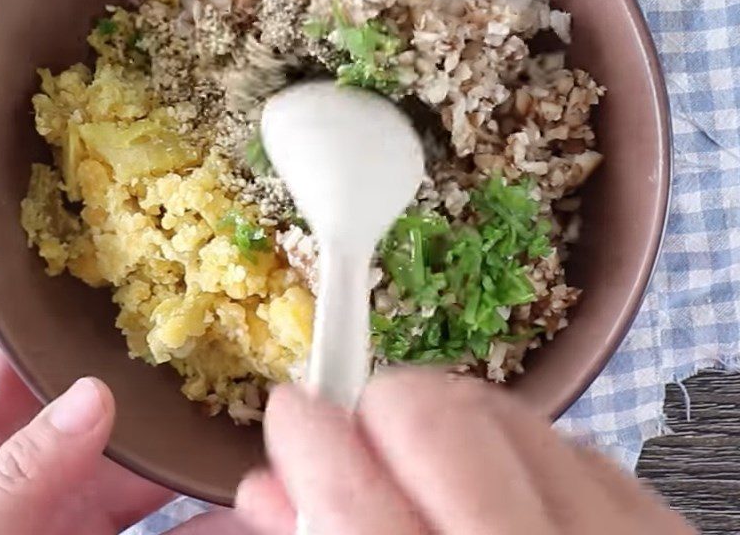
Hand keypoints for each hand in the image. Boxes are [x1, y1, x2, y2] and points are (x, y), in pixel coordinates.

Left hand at [0, 165, 252, 534]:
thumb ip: (9, 488)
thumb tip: (91, 409)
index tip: (1, 173)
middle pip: (42, 345)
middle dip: (95, 297)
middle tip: (153, 242)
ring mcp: (41, 488)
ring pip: (114, 419)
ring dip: (166, 397)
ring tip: (226, 349)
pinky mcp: (84, 527)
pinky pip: (150, 496)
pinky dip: (196, 489)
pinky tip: (247, 479)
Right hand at [237, 369, 697, 534]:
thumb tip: (270, 485)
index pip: (349, 492)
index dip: (305, 432)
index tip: (294, 412)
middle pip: (433, 419)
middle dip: (381, 409)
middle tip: (368, 438)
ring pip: (499, 411)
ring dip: (447, 421)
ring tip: (435, 469)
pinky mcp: (661, 529)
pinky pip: (567, 441)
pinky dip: (517, 449)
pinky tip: (505, 494)